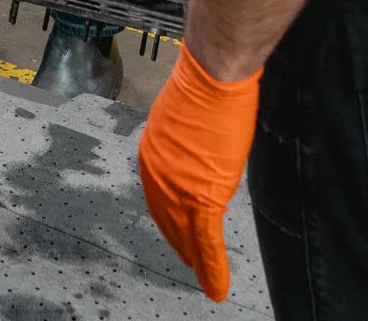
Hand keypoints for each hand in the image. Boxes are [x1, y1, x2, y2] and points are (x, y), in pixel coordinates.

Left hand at [138, 44, 260, 302]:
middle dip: (179, 243)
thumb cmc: (203, 88)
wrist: (212, 80)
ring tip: (205, 281)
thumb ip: (182, 143)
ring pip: (188, 237)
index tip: (176, 229)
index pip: (159, 195)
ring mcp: (179, 189)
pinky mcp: (203, 197)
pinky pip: (207, 242)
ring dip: (197, 261)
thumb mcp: (180, 117)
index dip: (168, 217)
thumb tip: (193, 153)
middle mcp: (158, 175)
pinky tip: (216, 287)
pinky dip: (212, 267)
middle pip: (168, 220)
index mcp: (152, 154)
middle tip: (189, 261)